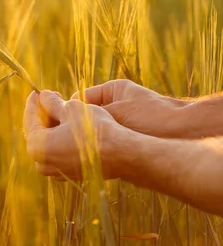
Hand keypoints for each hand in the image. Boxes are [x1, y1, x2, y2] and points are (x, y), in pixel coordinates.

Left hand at [23, 90, 129, 180]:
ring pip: (49, 143)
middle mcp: (42, 163)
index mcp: (37, 146)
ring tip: (64, 109)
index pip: (30, 118)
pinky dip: (62, 138)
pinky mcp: (70, 173)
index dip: (34, 102)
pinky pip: (60, 152)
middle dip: (44, 113)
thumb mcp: (71, 108)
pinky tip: (71, 125)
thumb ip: (52, 102)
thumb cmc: (94, 130)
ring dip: (54, 125)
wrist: (120, 154)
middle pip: (38, 132)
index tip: (38, 91)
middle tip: (52, 98)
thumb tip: (43, 96)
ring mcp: (56, 171)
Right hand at [72, 80, 186, 138]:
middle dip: (77, 127)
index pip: (80, 99)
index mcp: (112, 90)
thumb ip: (91, 112)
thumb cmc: (151, 117)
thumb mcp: (117, 111)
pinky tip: (92, 155)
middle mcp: (115, 105)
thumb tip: (68, 114)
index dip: (69, 111)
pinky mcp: (124, 138)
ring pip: (93, 131)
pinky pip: (103, 142)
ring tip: (80, 148)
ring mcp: (119, 122)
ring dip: (87, 140)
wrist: (183, 132)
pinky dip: (97, 148)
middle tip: (67, 139)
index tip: (62, 124)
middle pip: (85, 116)